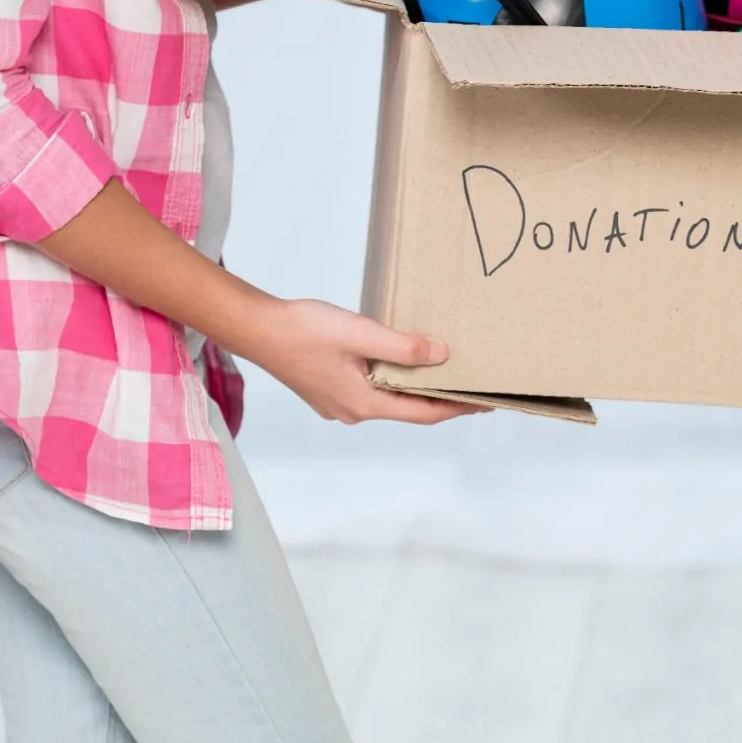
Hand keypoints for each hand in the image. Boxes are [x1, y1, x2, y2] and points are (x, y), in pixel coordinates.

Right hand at [247, 298, 489, 425]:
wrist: (256, 330)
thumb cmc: (302, 330)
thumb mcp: (360, 334)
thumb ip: (402, 346)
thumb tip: (441, 354)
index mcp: (365, 403)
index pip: (425, 412)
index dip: (458, 408)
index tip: (485, 402)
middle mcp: (354, 412)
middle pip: (409, 409)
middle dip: (441, 399)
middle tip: (473, 386)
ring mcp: (339, 404)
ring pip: (388, 399)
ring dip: (415, 388)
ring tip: (441, 372)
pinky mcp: (329, 391)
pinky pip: (370, 390)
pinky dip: (392, 381)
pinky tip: (400, 363)